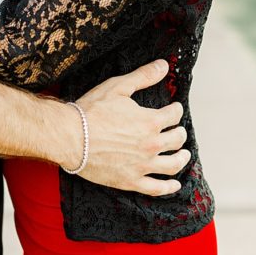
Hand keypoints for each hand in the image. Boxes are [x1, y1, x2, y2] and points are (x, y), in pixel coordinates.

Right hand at [74, 60, 189, 193]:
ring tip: (184, 155)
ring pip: (172, 164)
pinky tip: (174, 184)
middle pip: (176, 140)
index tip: (174, 109)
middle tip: (178, 131)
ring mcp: (142, 165)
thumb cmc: (92, 110)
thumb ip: (143, 76)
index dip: (176, 110)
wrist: (71, 136)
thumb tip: (163, 65)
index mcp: (150, 121)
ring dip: (182, 158)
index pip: (174, 115)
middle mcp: (151, 145)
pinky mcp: (131, 181)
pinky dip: (169, 187)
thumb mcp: (118, 87)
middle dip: (180, 132)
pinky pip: (157, 188)